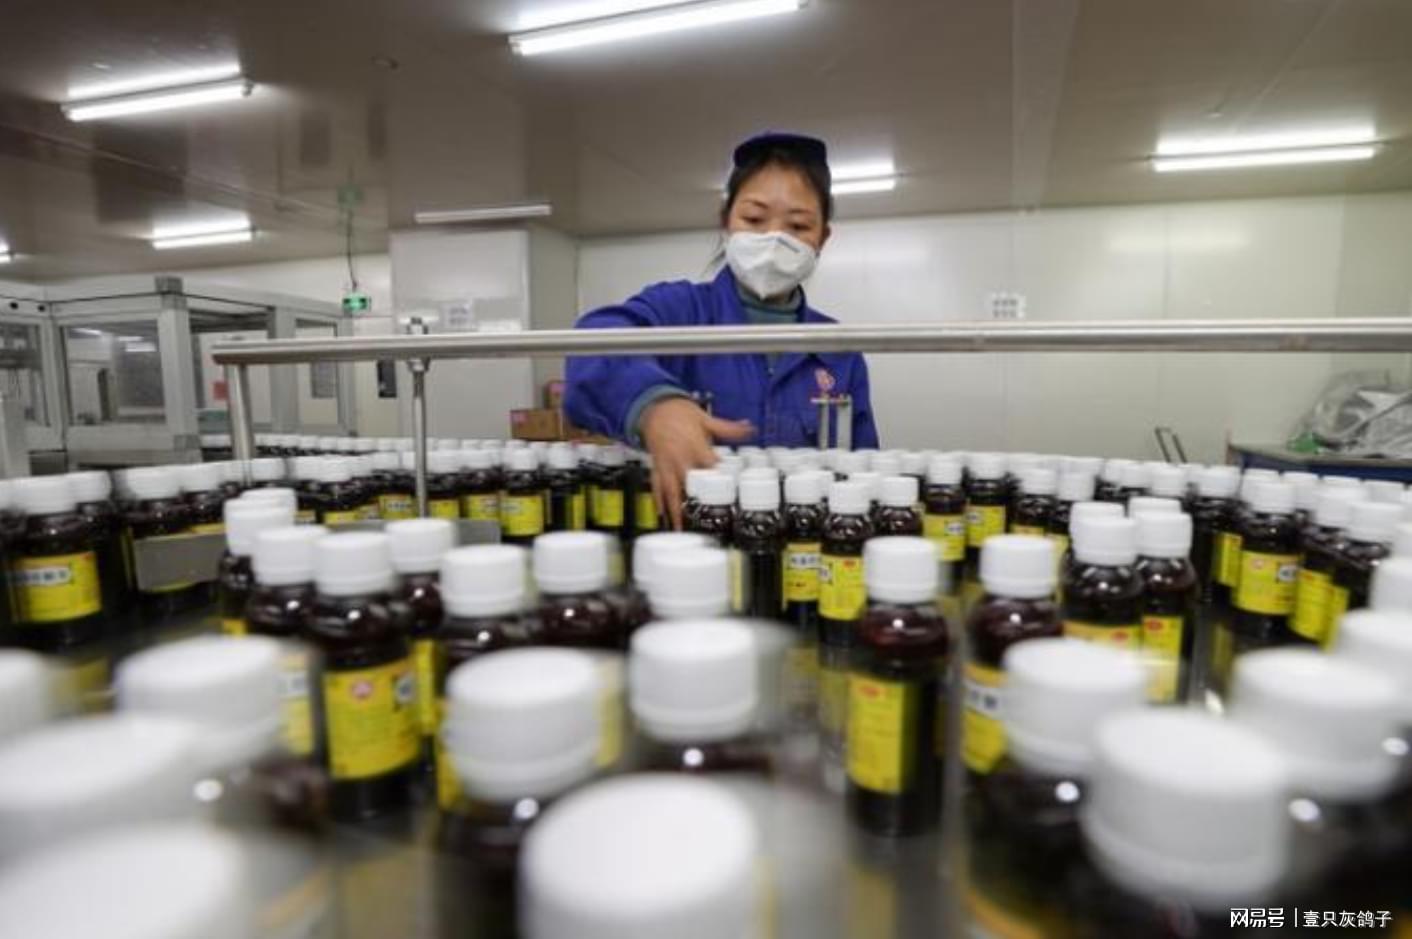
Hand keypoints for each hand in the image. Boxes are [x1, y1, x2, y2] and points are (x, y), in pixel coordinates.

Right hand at [640, 397, 753, 528]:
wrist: (654, 407)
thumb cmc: (679, 412)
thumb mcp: (706, 418)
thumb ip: (728, 428)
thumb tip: (750, 427)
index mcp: (693, 445)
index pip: (708, 464)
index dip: (716, 477)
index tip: (726, 490)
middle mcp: (678, 457)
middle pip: (688, 483)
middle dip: (694, 502)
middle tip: (701, 521)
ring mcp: (665, 465)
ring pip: (670, 490)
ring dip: (674, 510)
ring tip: (679, 527)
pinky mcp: (656, 467)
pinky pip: (656, 487)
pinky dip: (659, 502)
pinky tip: (662, 516)